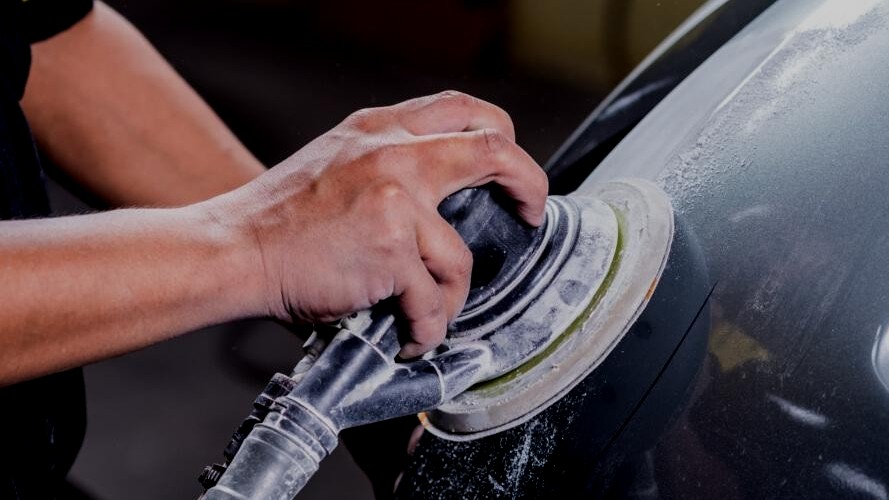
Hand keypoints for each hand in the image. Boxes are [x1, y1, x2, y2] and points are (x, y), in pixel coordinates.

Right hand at [204, 91, 547, 357]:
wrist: (233, 249)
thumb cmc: (281, 220)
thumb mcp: (339, 162)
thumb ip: (391, 165)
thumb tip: (446, 201)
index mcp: (381, 128)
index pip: (463, 108)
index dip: (503, 137)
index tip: (512, 173)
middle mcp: (393, 154)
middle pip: (495, 151)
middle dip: (528, 186)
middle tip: (529, 217)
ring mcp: (395, 200)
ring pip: (460, 256)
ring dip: (451, 296)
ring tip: (430, 314)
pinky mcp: (390, 249)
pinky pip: (432, 299)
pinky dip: (427, 326)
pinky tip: (412, 335)